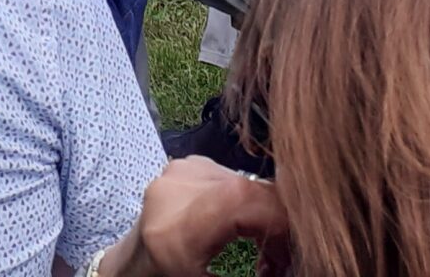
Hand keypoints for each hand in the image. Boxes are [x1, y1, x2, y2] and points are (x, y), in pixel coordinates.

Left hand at [102, 158, 291, 276]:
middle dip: (280, 224)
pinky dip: (247, 205)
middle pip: (253, 189)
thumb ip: (257, 275)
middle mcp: (177, 189)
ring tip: (261, 251)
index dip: (284, 226)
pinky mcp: (185, 164)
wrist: (130, 270)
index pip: (249, 199)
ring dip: (265, 215)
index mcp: (179, 227)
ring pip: (249, 182)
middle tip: (279, 262)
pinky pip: (233, 177)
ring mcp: (179, 171)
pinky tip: (242, 230)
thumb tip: (298, 263)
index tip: (290, 259)